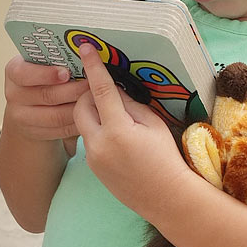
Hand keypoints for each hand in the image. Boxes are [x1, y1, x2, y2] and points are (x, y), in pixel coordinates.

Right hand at [3, 55, 89, 142]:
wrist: (28, 107)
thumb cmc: (41, 79)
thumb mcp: (41, 64)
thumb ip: (56, 61)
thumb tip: (85, 52)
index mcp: (14, 71)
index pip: (24, 73)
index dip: (46, 74)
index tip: (66, 73)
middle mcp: (14, 94)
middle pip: (47, 95)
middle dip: (73, 90)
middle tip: (93, 85)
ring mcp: (22, 117)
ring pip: (57, 116)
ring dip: (79, 108)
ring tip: (96, 100)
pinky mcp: (36, 134)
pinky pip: (62, 130)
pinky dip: (79, 123)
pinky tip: (91, 115)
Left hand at [73, 45, 191, 218]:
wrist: (165, 197)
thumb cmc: (166, 158)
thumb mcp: (153, 125)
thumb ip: (130, 105)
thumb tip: (113, 91)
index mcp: (117, 130)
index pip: (101, 90)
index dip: (93, 67)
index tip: (85, 49)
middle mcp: (99, 144)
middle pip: (80, 106)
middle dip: (88, 94)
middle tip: (106, 92)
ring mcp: (92, 158)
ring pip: (82, 124)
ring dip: (93, 113)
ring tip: (114, 116)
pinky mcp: (92, 168)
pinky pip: (88, 140)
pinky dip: (97, 131)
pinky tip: (117, 136)